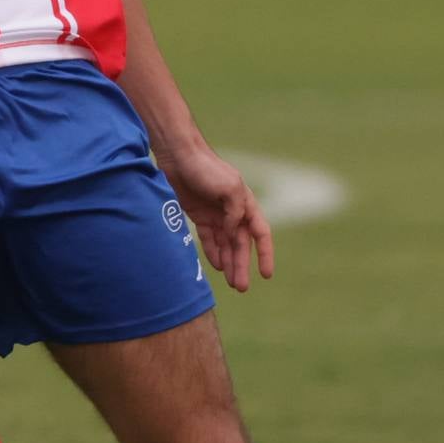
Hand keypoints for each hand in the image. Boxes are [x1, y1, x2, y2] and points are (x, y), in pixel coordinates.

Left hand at [163, 141, 273, 290]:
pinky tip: (217, 266)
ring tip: (231, 283)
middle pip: (241, 244)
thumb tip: (232, 234)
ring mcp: (216, 214)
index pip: (260, 233)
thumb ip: (235, 213)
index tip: (266, 275)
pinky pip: (210, 239)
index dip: (265, 254)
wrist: (178, 155)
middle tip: (241, 287)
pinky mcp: (199, 215)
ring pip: (226, 244)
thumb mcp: (229, 188)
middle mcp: (233, 211)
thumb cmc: (206, 167)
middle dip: (242, 265)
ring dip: (229, 263)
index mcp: (246, 203)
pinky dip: (213, 252)